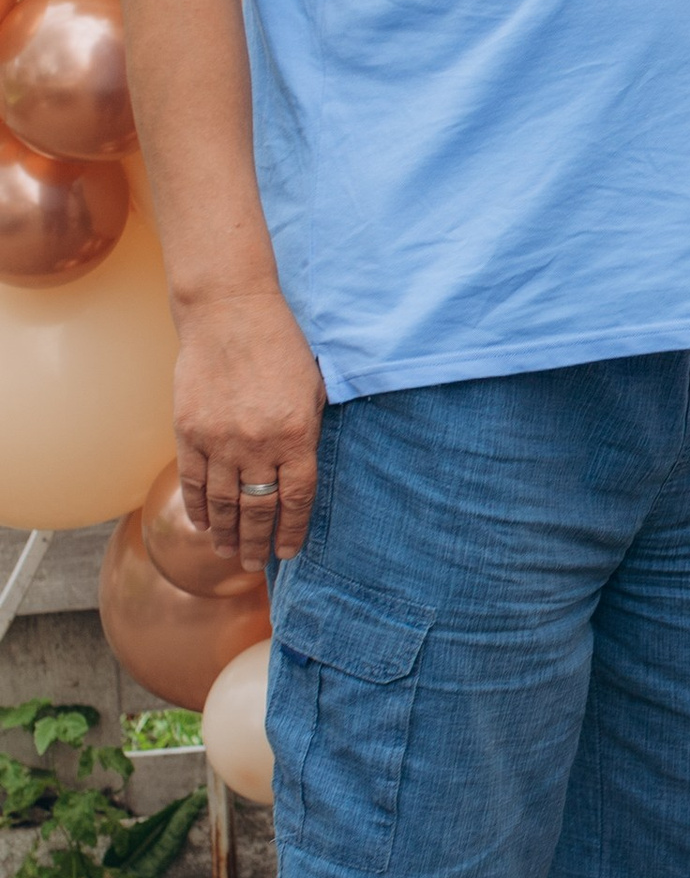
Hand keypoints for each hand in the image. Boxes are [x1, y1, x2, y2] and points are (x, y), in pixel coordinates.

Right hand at [173, 286, 325, 569]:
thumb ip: (308, 434)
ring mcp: (220, 440)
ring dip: (227, 533)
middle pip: (258, 509)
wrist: (230, 313)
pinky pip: (193, 481)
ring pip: (223, 503)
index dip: (292, 530)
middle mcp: (258, 444)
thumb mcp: (313, 390)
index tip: (288, 552)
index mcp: (296, 435)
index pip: (296, 499)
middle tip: (256, 564)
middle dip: (258, 542)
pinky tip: (204, 525)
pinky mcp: (189, 431)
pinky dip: (198, 508)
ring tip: (229, 554)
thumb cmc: (280, 347)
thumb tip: (301, 477)